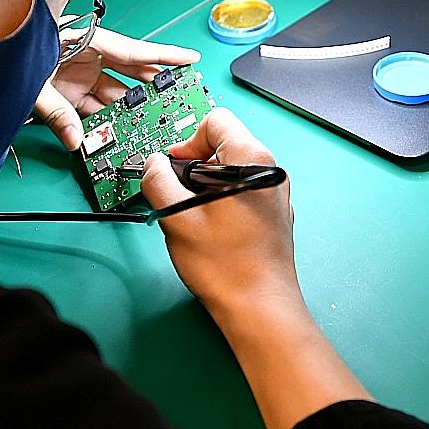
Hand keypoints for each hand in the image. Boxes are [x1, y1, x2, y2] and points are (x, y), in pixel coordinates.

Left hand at [33, 27, 198, 149]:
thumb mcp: (32, 82)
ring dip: (126, 111)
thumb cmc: (9, 50)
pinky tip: (113, 134)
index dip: (165, 57)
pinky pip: (92, 107)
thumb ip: (55, 113)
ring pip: (112, 94)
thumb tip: (76, 140)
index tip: (191, 58)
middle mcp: (87, 57)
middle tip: (177, 100)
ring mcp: (78, 75)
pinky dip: (102, 121)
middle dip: (152, 88)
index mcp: (86, 41)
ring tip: (147, 126)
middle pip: (129, 74)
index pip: (134, 51)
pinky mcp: (68, 90)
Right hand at [138, 108, 298, 319]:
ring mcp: (275, 194)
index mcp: (252, 161)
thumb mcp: (178, 218)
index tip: (173, 167)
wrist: (258, 308)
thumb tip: (153, 165)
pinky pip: (243, 190)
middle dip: (195, 165)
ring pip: (232, 169)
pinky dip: (222, 199)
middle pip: (224, 143)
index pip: (216, 121)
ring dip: (206, 184)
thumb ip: (159, 181)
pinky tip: (211, 228)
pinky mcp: (274, 214)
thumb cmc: (226, 267)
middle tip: (178, 194)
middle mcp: (270, 171)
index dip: (187, 141)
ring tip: (193, 216)